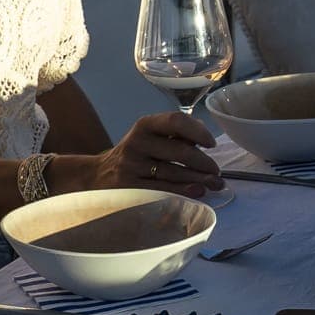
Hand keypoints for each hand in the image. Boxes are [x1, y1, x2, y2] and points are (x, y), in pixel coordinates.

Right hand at [90, 110, 222, 196]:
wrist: (97, 176)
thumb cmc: (134, 156)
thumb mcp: (149, 138)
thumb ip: (174, 135)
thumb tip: (203, 137)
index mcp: (145, 125)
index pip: (175, 121)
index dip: (198, 131)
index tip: (212, 144)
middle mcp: (137, 143)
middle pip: (179, 151)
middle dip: (204, 163)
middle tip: (217, 173)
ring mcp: (132, 167)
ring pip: (173, 173)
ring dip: (199, 180)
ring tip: (215, 184)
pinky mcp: (130, 188)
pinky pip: (162, 190)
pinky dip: (182, 192)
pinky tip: (197, 193)